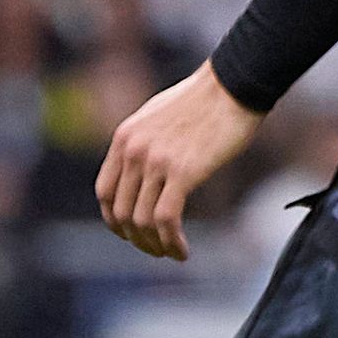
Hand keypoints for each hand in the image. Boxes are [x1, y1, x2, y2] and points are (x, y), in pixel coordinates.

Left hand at [97, 62, 263, 261]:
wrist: (233, 84)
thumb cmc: (203, 100)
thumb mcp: (157, 117)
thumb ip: (143, 143)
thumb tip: (143, 171)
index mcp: (124, 138)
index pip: (105, 192)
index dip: (114, 220)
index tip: (131, 234)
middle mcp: (133, 151)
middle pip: (121, 212)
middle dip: (137, 239)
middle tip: (156, 249)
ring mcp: (156, 162)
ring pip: (142, 221)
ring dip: (155, 245)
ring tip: (171, 253)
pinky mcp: (183, 172)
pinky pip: (166, 219)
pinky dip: (171, 242)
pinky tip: (183, 250)